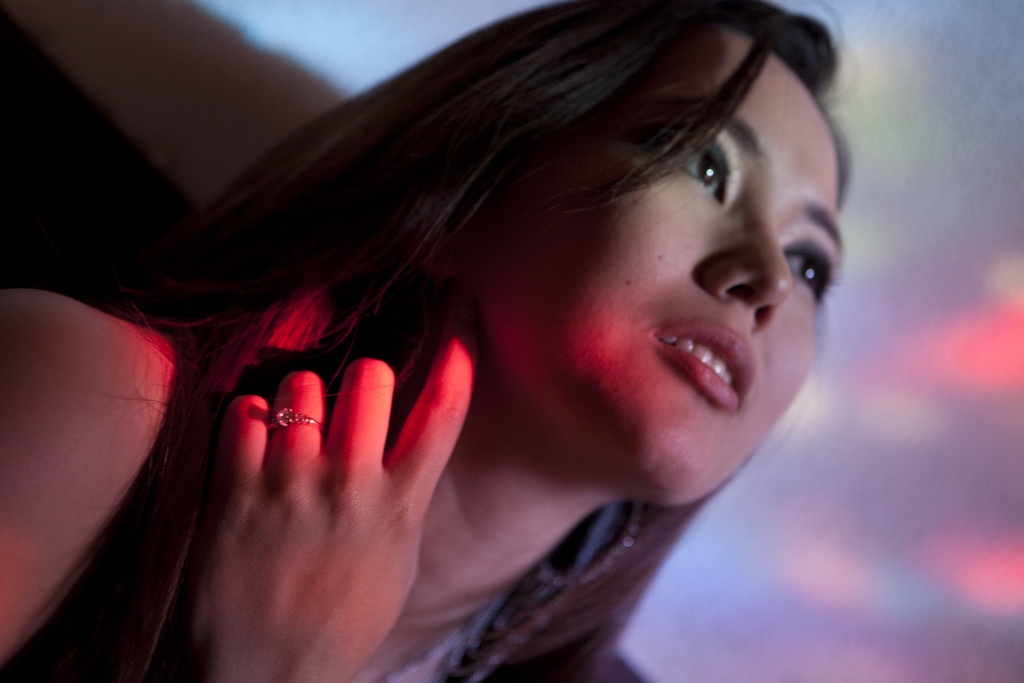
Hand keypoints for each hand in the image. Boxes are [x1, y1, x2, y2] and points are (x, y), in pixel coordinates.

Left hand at [189, 330, 473, 682]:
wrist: (267, 674)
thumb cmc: (341, 623)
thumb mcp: (398, 564)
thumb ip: (404, 500)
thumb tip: (407, 447)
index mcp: (400, 505)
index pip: (444, 409)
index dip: (458, 351)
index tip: (460, 313)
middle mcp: (348, 485)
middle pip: (371, 375)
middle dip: (367, 375)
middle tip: (354, 398)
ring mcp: (288, 485)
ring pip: (302, 382)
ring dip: (302, 396)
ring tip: (295, 430)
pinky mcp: (232, 491)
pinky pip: (244, 410)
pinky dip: (251, 416)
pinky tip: (256, 442)